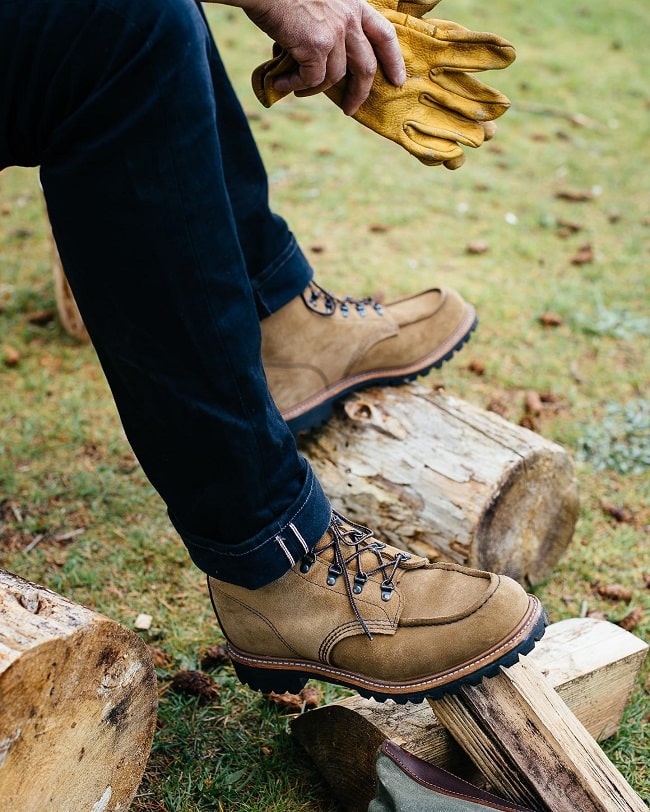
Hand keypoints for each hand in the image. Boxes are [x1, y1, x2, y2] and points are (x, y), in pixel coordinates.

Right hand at [217, 0, 405, 113]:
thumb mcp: (320, 4)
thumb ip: (330, 26)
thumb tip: (325, 61)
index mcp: (354, 5)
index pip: (384, 35)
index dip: (393, 60)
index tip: (398, 80)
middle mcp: (350, 19)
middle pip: (366, 66)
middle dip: (360, 93)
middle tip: (351, 109)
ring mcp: (336, 33)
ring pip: (335, 77)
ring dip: (315, 90)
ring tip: (298, 90)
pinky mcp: (317, 46)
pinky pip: (312, 80)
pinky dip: (297, 85)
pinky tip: (282, 84)